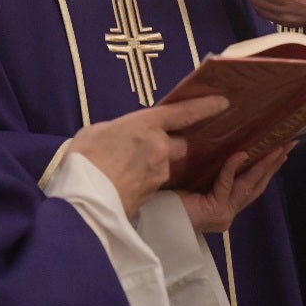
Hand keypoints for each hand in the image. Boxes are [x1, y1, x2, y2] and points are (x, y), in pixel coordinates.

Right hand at [68, 95, 227, 216]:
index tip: (223, 103)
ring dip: (155, 165)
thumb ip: (118, 130)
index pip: (183, 112)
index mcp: (145, 125)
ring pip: (167, 165)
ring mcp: (159, 173)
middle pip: (179, 144)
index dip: (205, 106)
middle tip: (146, 147)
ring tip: (126, 170)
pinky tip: (126, 184)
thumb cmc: (83, 162)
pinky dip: (146, 182)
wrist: (81, 202)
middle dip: (169, 146)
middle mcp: (159, 147)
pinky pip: (157, 183)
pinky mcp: (154, 194)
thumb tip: (121, 134)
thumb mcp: (95, 132)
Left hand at [178, 146, 289, 232]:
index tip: (281, 151)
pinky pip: (227, 184)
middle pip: (257, 185)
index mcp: (225, 205)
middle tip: (288, 143)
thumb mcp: (197, 180)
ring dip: (264, 165)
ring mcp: (225, 213)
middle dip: (274, 164)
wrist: (154, 219)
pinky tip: (242, 153)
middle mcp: (229, 212)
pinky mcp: (216, 210)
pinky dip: (234, 167)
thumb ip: (213, 171)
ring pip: (249, 185)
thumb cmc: (168, 199)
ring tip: (277, 147)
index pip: (252, 186)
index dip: (268, 169)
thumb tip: (226, 144)